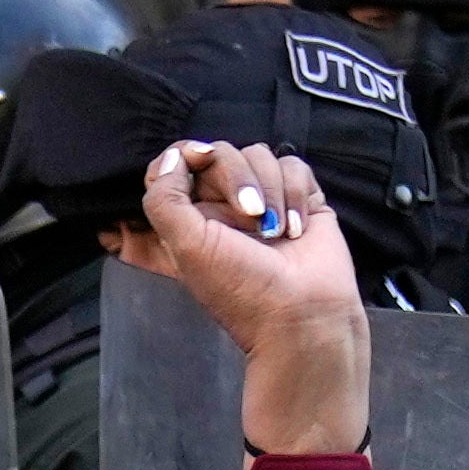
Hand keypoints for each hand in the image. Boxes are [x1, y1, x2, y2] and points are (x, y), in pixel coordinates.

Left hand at [112, 141, 370, 456]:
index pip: (174, 164)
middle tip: (251, 218)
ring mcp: (263, 202)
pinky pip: (292, 165)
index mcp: (189, 219)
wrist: (304, 316)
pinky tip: (297, 230)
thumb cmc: (242, 290)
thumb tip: (177, 155)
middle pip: (219, 153)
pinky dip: (295, 194)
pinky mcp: (299, 200)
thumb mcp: (186, 247)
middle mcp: (223, 208)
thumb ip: (164, 198)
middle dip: (236, 178)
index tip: (199, 162)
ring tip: (276, 233)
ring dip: (269, 191)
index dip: (183, 156)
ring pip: (258, 155)